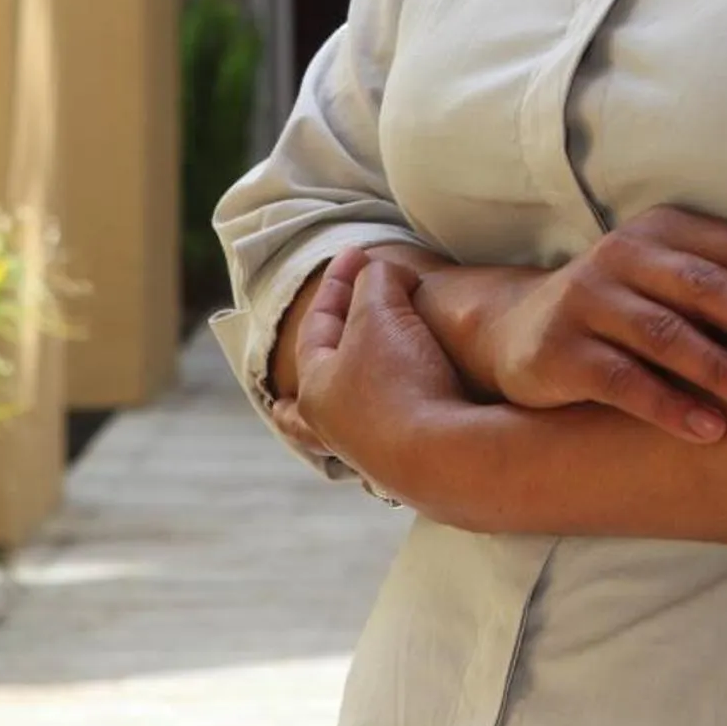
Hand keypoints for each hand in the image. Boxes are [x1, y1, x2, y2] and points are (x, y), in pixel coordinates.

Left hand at [271, 256, 464, 497]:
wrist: (447, 454)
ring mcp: (371, 456)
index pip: (317, 326)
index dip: (337, 283)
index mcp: (317, 389)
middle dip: (296, 401)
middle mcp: (336, 429)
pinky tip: (395, 439)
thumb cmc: (401, 379)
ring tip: (339, 424)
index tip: (358, 254)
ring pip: (342, 436)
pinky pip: (385, 450)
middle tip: (280, 404)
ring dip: (342, 420)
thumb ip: (376, 281)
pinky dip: (383, 439)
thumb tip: (384, 276)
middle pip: (303, 413)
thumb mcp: (382, 309)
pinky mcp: (409, 471)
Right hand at [419, 206, 726, 445]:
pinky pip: (620, 380)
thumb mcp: (675, 287)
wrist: (517, 333)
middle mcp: (626, 256)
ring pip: (665, 333)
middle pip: (706, 286)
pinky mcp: (560, 351)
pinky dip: (667, 405)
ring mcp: (588, 300)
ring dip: (721, 367)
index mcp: (668, 231)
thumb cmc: (628, 312)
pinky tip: (709, 430)